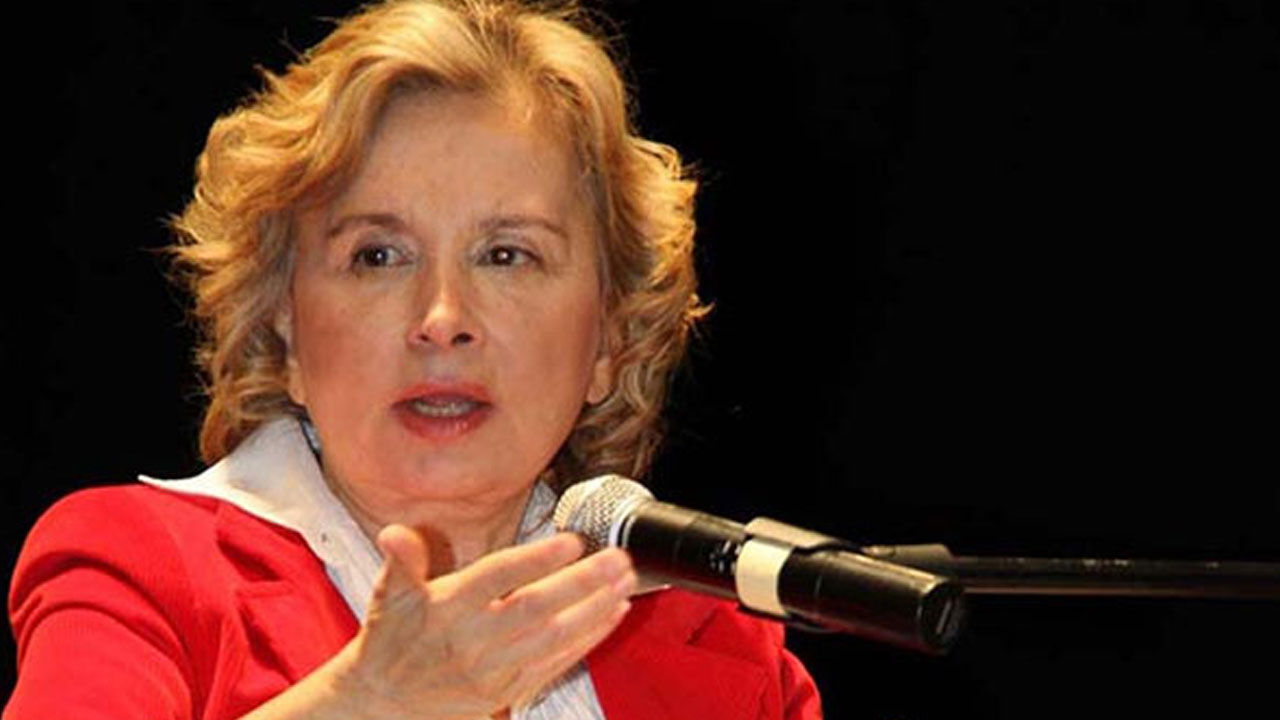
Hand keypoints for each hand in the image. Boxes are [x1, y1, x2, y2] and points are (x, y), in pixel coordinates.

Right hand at [333, 524, 635, 719]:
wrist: (386, 705)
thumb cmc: (393, 640)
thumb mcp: (391, 594)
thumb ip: (403, 560)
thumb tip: (394, 532)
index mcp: (447, 607)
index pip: (497, 578)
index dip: (535, 560)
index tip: (571, 541)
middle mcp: (474, 638)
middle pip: (536, 608)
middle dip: (582, 584)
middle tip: (617, 559)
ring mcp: (494, 668)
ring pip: (553, 637)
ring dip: (595, 609)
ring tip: (626, 581)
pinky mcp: (509, 689)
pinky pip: (556, 662)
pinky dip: (589, 638)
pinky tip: (613, 614)